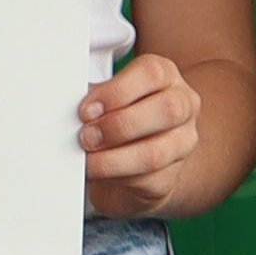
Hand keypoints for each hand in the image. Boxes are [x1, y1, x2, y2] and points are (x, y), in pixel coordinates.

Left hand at [78, 53, 203, 216]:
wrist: (132, 162)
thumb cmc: (116, 118)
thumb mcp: (108, 98)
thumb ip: (98, 97)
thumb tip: (73, 104)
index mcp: (165, 76)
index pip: (152, 74)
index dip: (116, 92)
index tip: (87, 109)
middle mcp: (183, 106)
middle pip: (167, 110)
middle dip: (119, 125)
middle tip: (87, 135)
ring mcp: (182, 143)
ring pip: (156, 152)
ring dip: (112, 158)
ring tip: (88, 159)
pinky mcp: (171, 176)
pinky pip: (147, 180)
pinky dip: (116, 177)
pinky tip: (99, 172)